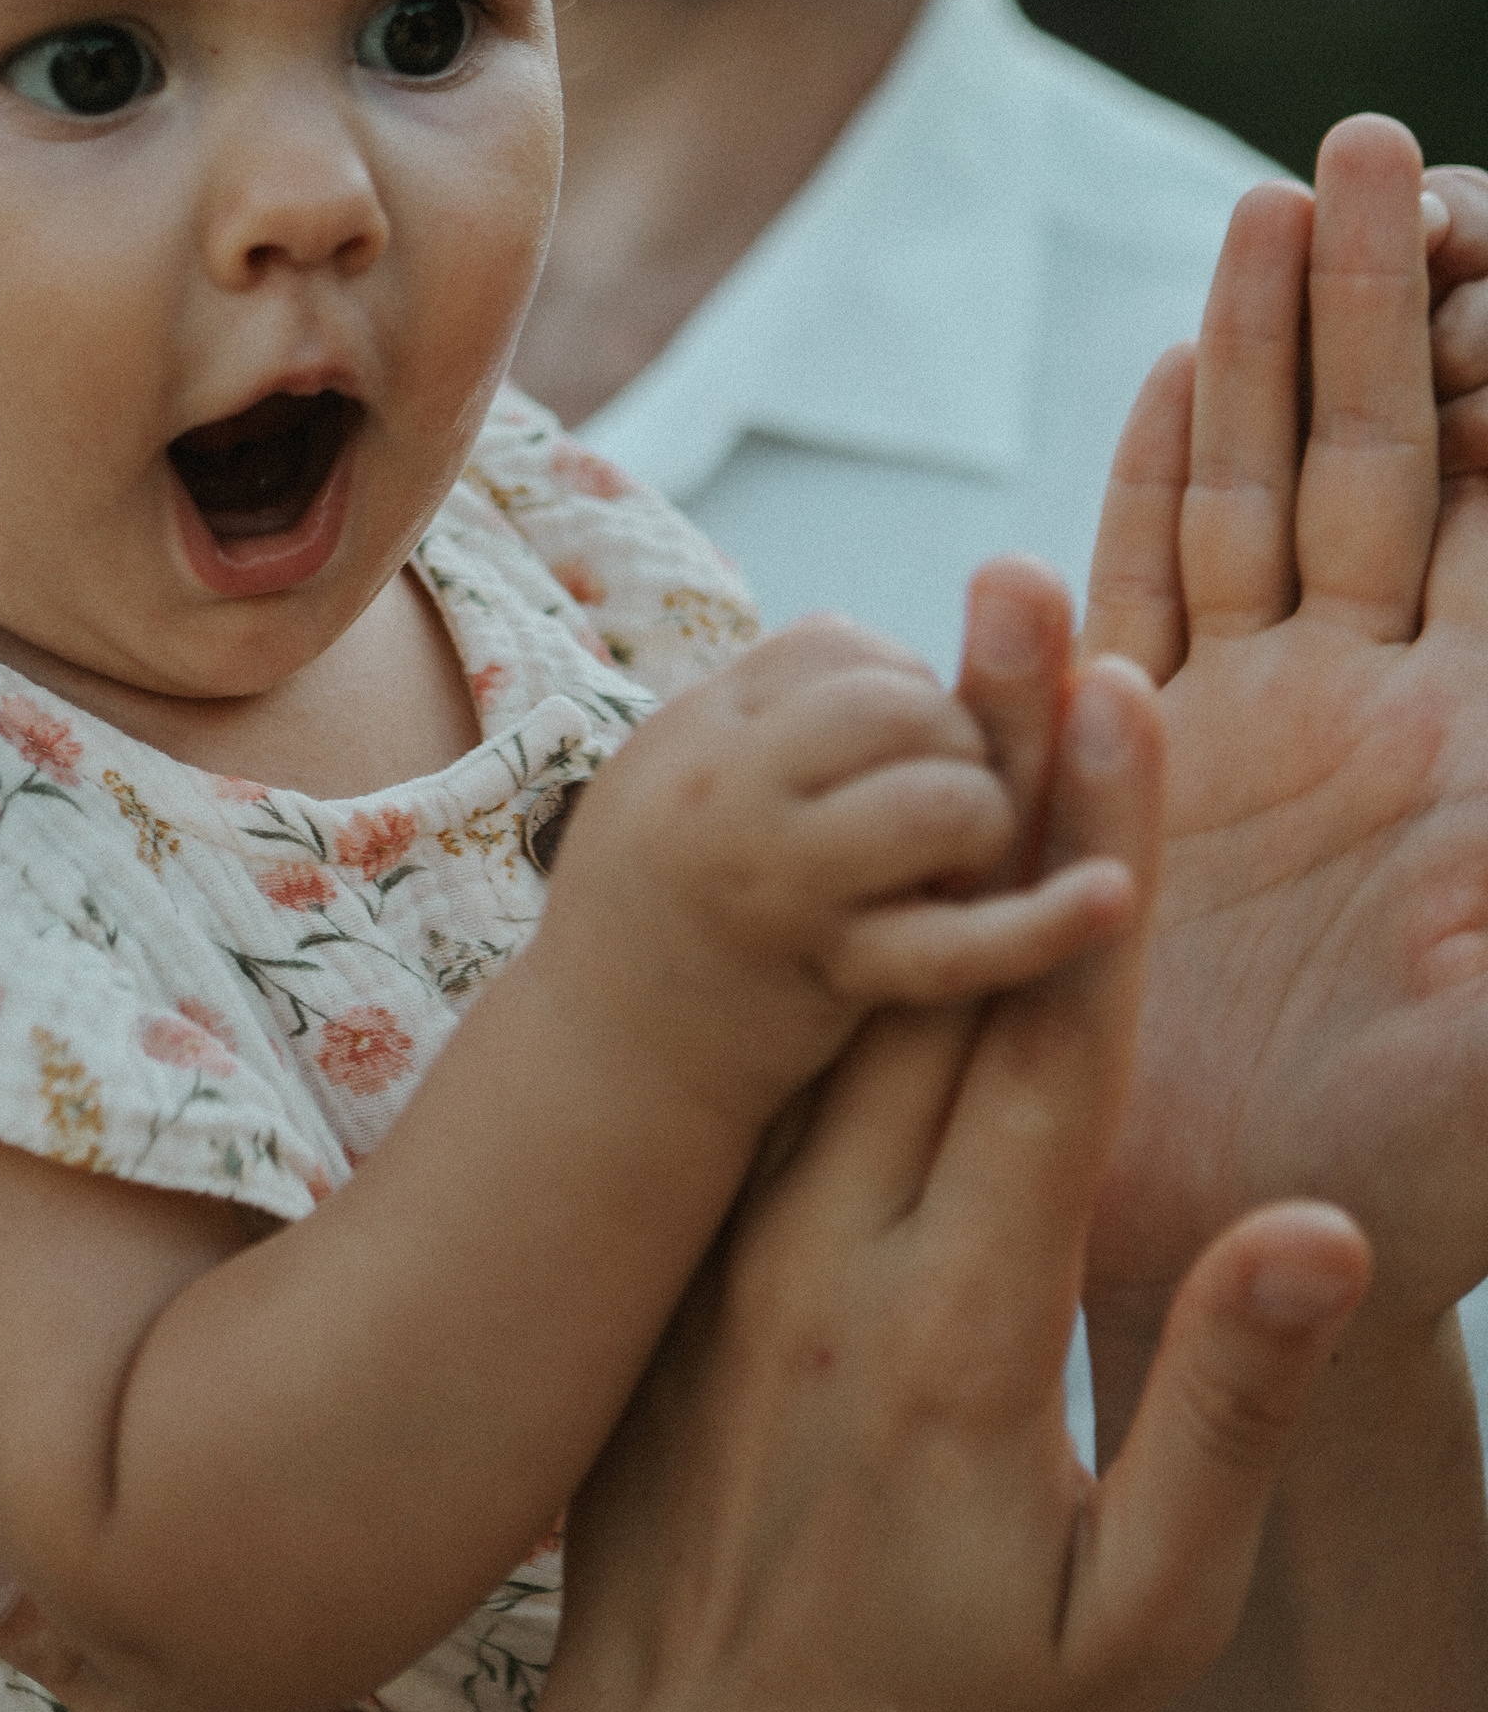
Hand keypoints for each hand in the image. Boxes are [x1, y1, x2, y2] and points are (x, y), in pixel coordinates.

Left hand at [542, 660, 1372, 1711]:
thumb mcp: (1131, 1622)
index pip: (1047, 1050)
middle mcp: (836, 1245)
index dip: (1092, 866)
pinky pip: (777, 1049)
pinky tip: (855, 805)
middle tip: (1025, 583)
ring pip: (845, 984)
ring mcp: (747, 1234)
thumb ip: (1222, 1419)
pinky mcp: (700, 1240)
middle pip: (938, 964)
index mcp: (962, 1324)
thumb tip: (1315, 1222)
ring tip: (941, 645)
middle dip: (994, 768)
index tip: (1118, 703)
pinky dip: (829, 918)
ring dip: (902, 809)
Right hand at [543, 562, 1136, 1132]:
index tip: (887, 754)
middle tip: (941, 809)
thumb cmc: (658, 911)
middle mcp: (723, 788)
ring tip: (957, 864)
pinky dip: (1044, 924)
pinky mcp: (827, 978)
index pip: (839, 645)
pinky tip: (1111, 897)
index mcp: (694, 726)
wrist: (599, 1066)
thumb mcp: (674, 777)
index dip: (895, 688)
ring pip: (938, 801)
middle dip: (957, 744)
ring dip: (984, 821)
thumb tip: (895, 656)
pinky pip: (954, 944)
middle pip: (899, 706)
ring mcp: (774, 883)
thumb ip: (773, 716)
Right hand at [1085, 118, 1487, 1347]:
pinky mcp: (1139, 766)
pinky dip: (1158, 477)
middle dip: (1375, 299)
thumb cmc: (1416, 1180)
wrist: (1226, 1256)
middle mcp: (1375, 705)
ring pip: (1259, 490)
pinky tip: (1177, 372)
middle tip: (1368, 140)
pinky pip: (1144, 588)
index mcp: (1480, 739)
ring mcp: (1253, 724)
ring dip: (1266, 347)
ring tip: (1270, 200)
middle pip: (1381, 456)